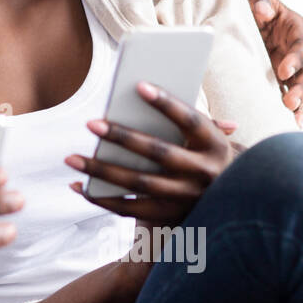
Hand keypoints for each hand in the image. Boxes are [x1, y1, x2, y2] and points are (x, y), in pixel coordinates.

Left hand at [66, 81, 237, 224]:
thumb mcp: (207, 136)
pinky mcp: (168, 216)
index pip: (190, 119)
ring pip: (139, 184)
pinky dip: (101, 198)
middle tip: (91, 123)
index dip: (167, 103)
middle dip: (123, 137)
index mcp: (214, 144)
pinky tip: (78, 185)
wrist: (230, 203)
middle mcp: (203, 173)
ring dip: (101, 171)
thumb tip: (147, 91)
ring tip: (71, 158)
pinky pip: (129, 209)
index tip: (139, 86)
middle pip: (159, 152)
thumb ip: (181, 115)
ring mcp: (186, 198)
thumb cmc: (205, 156)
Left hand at [235, 0, 302, 125]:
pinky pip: (294, 99)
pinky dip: (295, 112)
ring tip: (294, 120)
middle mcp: (297, 49)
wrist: (234, 6)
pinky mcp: (281, 81)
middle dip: (302, 89)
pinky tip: (291, 126)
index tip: (283, 70)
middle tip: (289, 102)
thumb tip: (263, 10)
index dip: (295, 58)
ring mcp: (291, 67)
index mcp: (293, 27)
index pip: (301, 44)